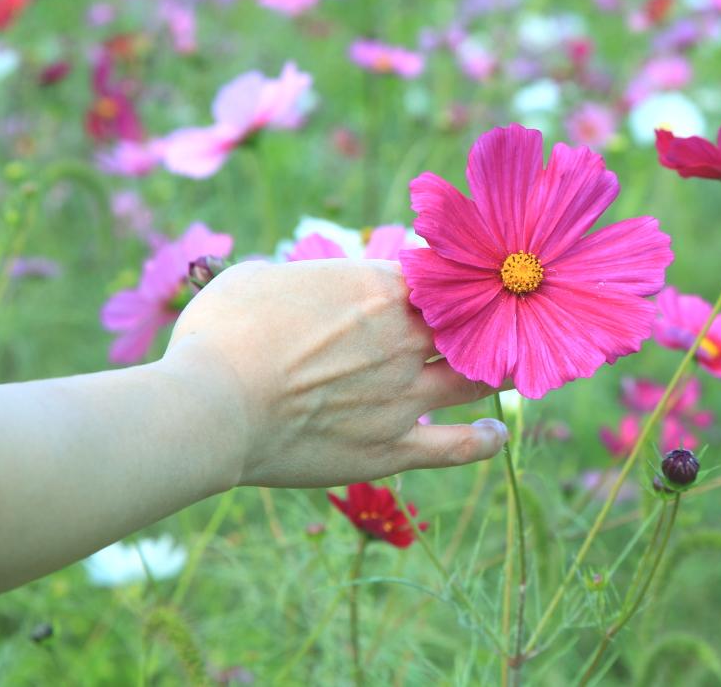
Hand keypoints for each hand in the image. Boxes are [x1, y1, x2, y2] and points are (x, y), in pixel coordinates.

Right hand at [165, 258, 507, 488]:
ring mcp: (405, 396)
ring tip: (509, 369)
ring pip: (476, 379)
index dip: (452, 274)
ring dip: (497, 371)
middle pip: (471, 322)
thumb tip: (295, 287)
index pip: (441, 273)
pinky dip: (485, 439)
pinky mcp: (393, 448)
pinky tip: (496, 432)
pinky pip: (458, 446)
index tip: (455, 277)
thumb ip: (295, 278)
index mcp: (378, 288)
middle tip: (498, 319)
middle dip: (487, 318)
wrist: (212, 407)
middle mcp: (404, 338)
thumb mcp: (256, 277)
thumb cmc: (223, 334)